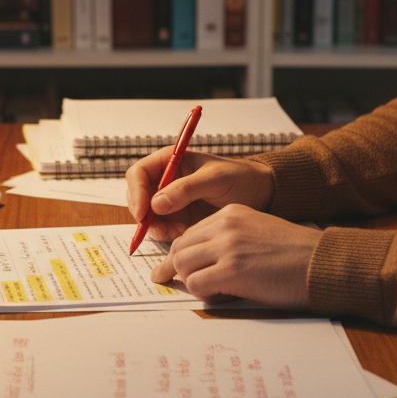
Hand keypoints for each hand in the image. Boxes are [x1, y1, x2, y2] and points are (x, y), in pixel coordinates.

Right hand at [125, 149, 275, 241]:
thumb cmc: (240, 178)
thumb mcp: (214, 179)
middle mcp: (165, 181)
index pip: (139, 173)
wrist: (260, 195)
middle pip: (137, 196)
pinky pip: (161, 229)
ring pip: (146, 216)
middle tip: (155, 227)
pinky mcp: (178, 220)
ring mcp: (170, 202)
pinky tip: (180, 236)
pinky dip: (165, 235)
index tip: (144, 211)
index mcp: (171, 161)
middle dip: (141, 213)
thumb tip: (156, 203)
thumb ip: (186, 189)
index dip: (137, 192)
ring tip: (172, 233)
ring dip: (153, 227)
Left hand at [149, 205, 320, 308]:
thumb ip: (229, 239)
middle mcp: (225, 225)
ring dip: (190, 282)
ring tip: (208, 290)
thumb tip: (201, 262)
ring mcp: (228, 247)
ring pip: (182, 265)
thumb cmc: (294, 254)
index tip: (170, 267)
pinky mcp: (232, 270)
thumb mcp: (257, 231)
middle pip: (180, 248)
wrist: (322, 262)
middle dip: (172, 268)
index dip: (178, 253)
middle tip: (166, 281)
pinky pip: (197, 284)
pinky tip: (220, 296)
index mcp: (230, 213)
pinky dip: (203, 294)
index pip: (190, 233)